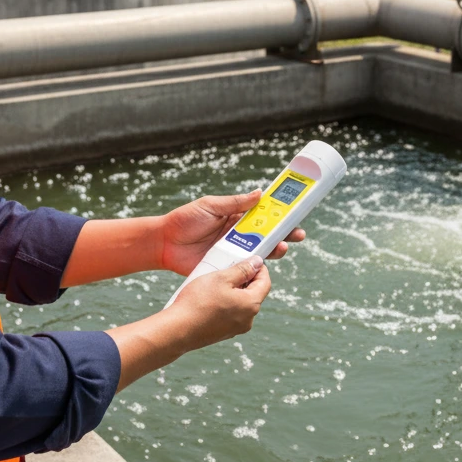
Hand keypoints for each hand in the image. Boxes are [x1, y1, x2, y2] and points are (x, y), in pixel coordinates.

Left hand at [160, 189, 304, 274]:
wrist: (164, 243)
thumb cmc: (185, 220)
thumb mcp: (211, 205)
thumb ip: (235, 203)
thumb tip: (260, 193)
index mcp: (236, 218)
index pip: (263, 216)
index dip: (279, 215)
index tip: (296, 212)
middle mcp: (238, 235)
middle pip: (267, 235)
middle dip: (285, 234)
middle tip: (298, 234)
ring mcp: (233, 252)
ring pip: (260, 252)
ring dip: (274, 250)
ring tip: (282, 247)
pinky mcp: (226, 267)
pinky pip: (243, 268)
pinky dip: (255, 267)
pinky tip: (262, 265)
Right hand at [166, 256, 270, 349]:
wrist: (178, 330)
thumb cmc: (198, 302)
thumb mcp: (221, 278)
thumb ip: (242, 269)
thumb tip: (258, 263)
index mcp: (251, 305)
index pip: (265, 282)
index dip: (259, 268)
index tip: (249, 258)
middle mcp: (248, 319)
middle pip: (254, 293)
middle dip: (245, 278)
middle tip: (230, 266)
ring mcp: (236, 328)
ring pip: (242, 303)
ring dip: (234, 290)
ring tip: (218, 280)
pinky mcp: (224, 333)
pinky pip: (231, 313)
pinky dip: (226, 302)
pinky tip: (211, 296)